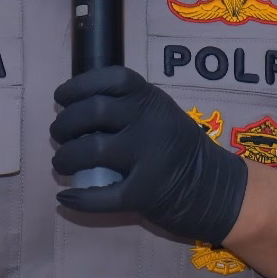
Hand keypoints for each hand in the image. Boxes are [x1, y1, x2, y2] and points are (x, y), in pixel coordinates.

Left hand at [51, 66, 248, 243]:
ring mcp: (149, 157)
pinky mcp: (146, 192)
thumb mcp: (162, 114)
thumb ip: (130, 107)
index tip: (61, 97)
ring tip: (61, 163)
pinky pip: (102, 196)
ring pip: (91, 151)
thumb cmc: (180, 149)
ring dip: (65, 157)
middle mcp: (151, 123)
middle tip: (59, 134)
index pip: (111, 79)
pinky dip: (78, 198)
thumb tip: (77, 109)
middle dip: (65, 124)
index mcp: (153, 100)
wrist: (217, 189)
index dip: (79, 86)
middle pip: (92, 112)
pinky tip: (66, 196)